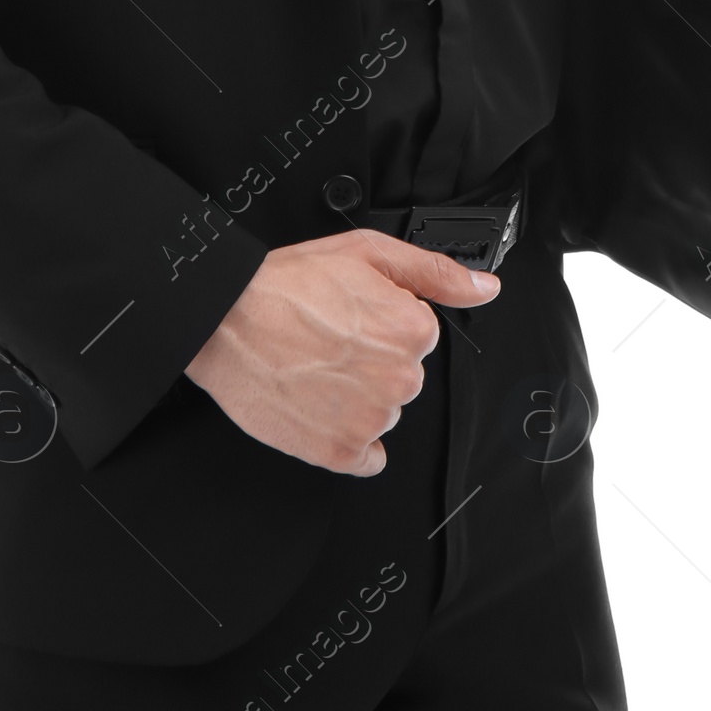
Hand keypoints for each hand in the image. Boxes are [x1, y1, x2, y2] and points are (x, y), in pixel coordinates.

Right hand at [184, 230, 500, 474]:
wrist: (225, 319)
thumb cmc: (287, 284)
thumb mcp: (367, 252)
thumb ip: (436, 273)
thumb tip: (485, 288)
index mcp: (412, 329)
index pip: (418, 335)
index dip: (383, 321)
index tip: (351, 315)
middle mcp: (399, 378)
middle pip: (403, 376)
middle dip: (373, 360)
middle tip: (329, 338)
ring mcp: (370, 419)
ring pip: (384, 413)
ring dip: (357, 397)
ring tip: (315, 365)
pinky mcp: (339, 451)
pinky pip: (367, 457)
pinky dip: (347, 438)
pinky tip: (320, 405)